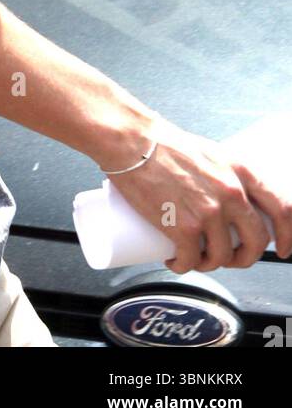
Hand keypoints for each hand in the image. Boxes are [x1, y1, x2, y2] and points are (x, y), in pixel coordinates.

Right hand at [103, 117, 291, 272]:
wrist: (131, 141)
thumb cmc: (162, 142)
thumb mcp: (209, 153)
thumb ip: (224, 174)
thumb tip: (228, 198)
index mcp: (240, 172)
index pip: (282, 210)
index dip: (287, 236)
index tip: (282, 248)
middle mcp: (231, 194)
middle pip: (256, 242)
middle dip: (245, 258)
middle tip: (230, 258)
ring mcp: (208, 213)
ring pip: (221, 257)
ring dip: (209, 264)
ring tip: (193, 256)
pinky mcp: (182, 228)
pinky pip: (190, 261)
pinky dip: (182, 266)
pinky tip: (174, 261)